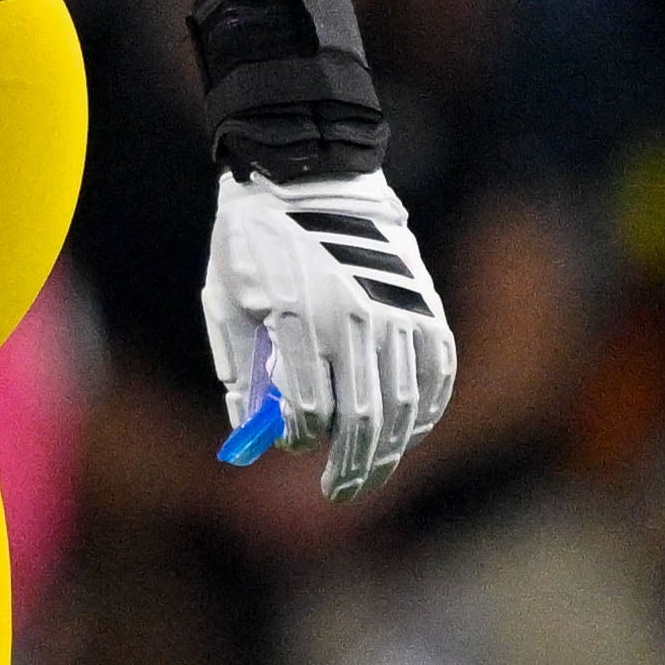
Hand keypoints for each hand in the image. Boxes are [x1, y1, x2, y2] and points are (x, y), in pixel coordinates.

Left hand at [201, 164, 458, 501]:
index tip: (290, 441)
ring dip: (390, 448)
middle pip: (361, 418)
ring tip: (372, 472)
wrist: (308, 170)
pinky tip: (411, 430)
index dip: (298, 438)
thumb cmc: (252, 242)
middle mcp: (353, 316)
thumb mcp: (227, 302)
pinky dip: (427, 406)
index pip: (307, 409)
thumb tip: (254, 438)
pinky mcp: (423, 300)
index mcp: (298, 316)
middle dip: (350, 466)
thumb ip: (242, 371)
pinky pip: (437, 369)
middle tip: (340, 494)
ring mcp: (396, 307)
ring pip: (404, 401)